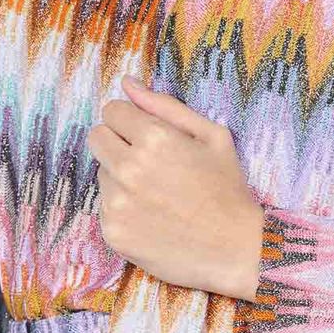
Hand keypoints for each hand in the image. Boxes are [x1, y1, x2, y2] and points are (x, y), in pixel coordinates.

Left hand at [87, 76, 264, 301]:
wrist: (237, 250)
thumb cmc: (228, 189)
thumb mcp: (212, 136)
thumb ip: (165, 106)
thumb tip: (127, 82)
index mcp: (154, 138)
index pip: (112, 111)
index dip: (131, 120)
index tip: (148, 135)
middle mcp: (130, 168)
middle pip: (96, 137)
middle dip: (118, 142)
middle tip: (149, 162)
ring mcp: (117, 202)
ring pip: (101, 172)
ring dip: (121, 177)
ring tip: (157, 194)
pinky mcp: (113, 231)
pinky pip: (104, 206)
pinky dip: (123, 208)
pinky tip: (152, 216)